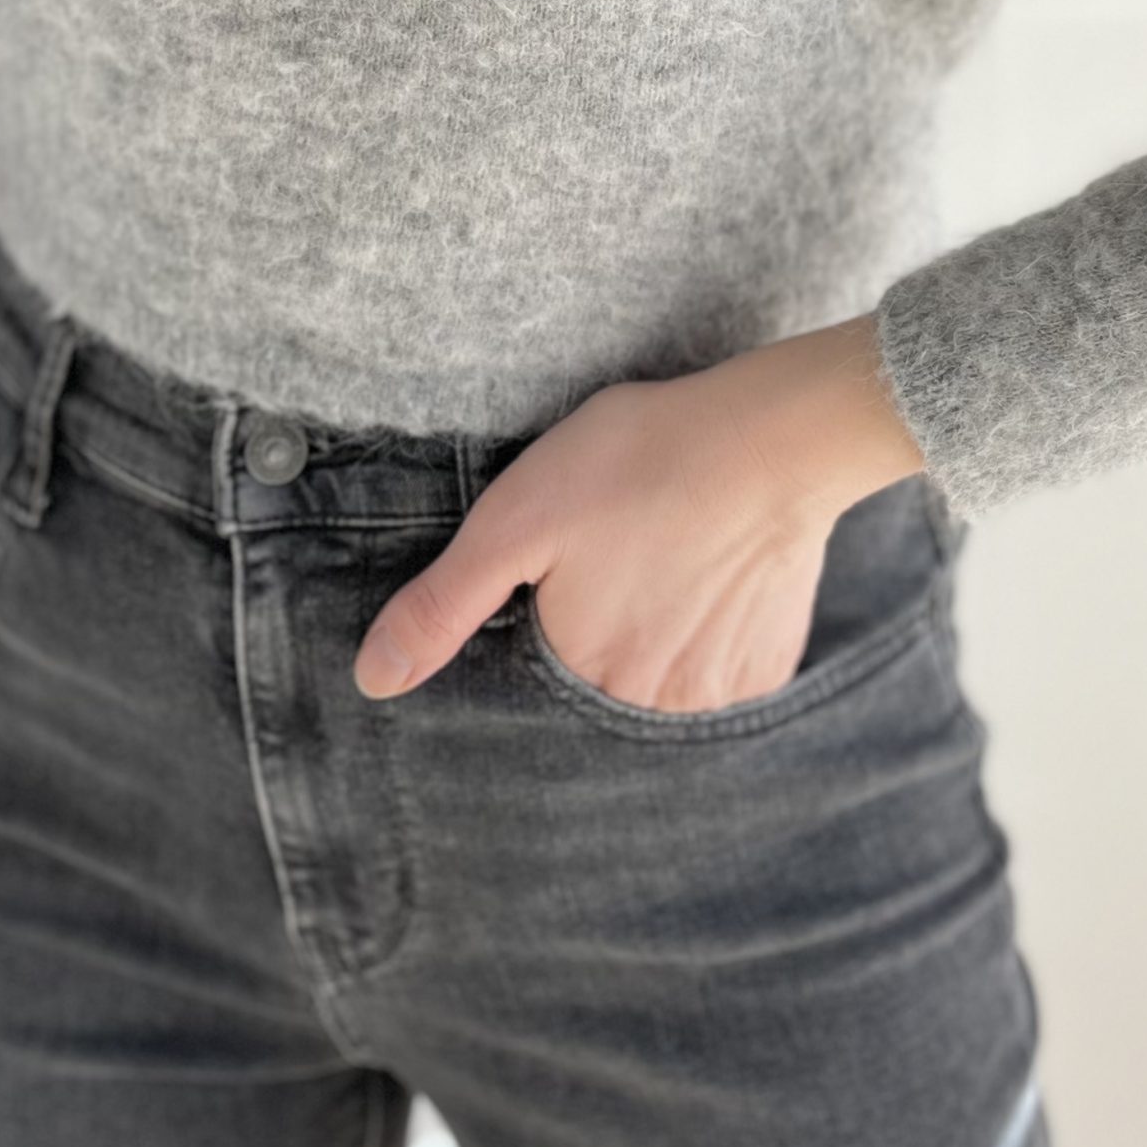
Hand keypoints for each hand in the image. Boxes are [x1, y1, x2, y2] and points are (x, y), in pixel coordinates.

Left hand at [354, 313, 923, 714]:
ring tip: (662, 551)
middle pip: (599, 680)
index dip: (542, 613)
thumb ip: (442, 605)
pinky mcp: (768, 668)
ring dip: (655, 630)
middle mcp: (650, 708)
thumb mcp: (516, 518)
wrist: (774, 438)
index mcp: (580, 675)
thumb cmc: (639, 462)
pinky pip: (720, 666)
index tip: (566, 563)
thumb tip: (372, 682)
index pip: (535, 670)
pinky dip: (710, 628)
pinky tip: (708, 568)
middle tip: (620, 546)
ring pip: (660, 676)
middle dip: (598, 624)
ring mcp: (717, 694)